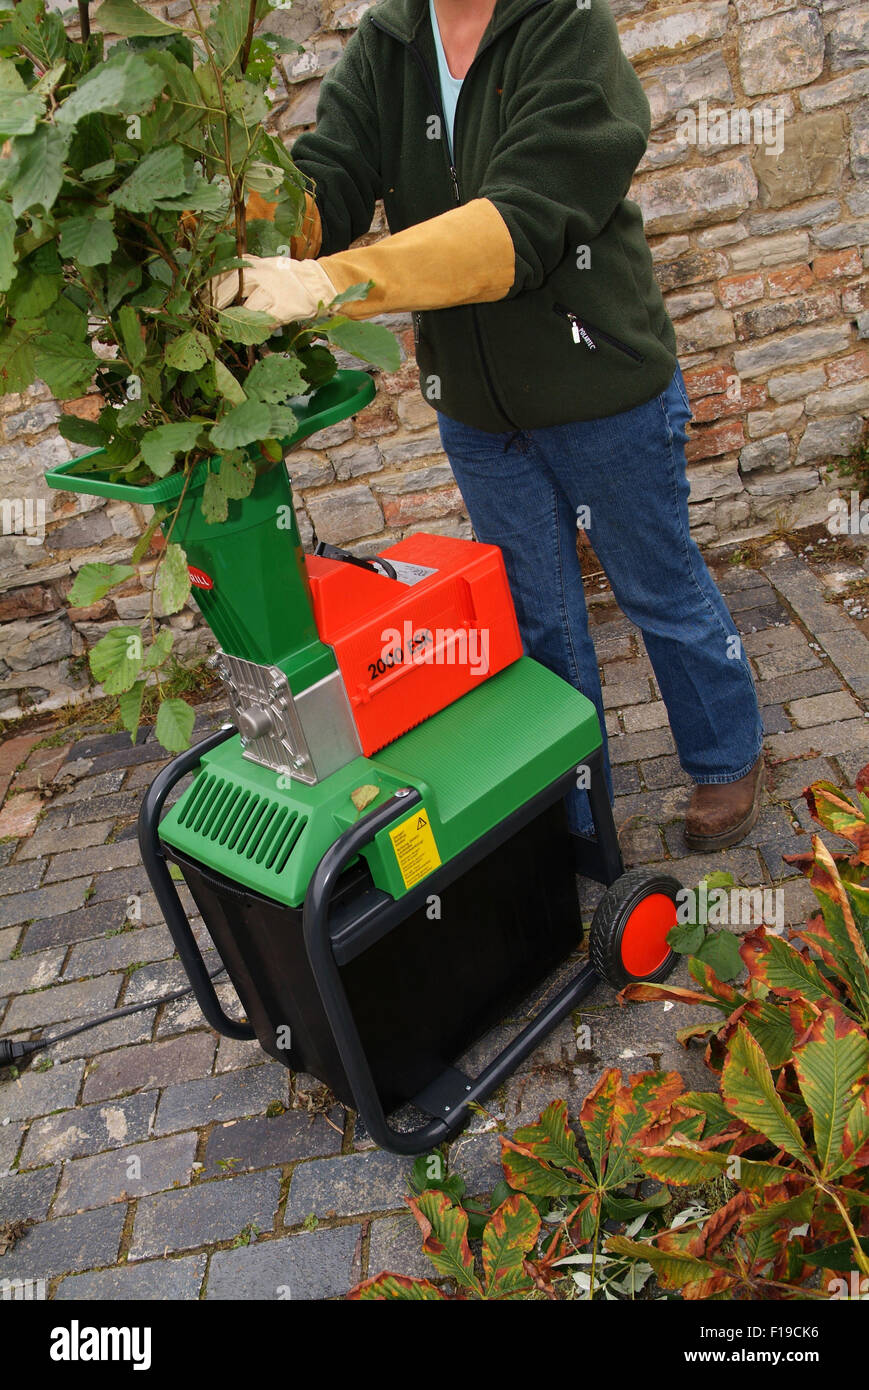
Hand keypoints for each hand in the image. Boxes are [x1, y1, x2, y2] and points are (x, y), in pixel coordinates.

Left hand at [209, 255, 337, 323]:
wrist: (318, 282)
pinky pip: (266, 322)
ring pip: (247, 308)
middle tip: (209, 315)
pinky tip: (254, 336)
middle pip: (231, 286)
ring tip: (228, 331)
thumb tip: (219, 283)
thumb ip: (247, 270)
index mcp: (255, 264)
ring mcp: (273, 290)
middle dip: (217, 303)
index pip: (225, 271)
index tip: (201, 297)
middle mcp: (261, 274)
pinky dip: (259, 331)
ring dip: (237, 322)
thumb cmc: (289, 278)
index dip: (211, 285)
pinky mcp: (283, 307)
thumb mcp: (266, 266)